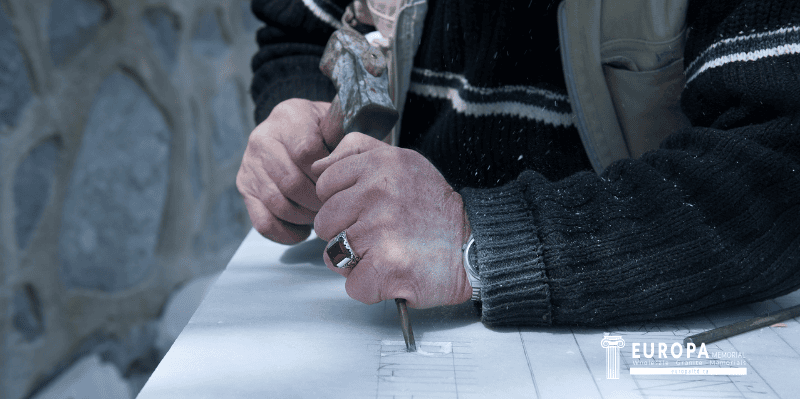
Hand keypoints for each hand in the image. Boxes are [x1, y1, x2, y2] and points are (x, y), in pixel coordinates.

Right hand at [237, 99, 340, 243]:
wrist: (295, 128)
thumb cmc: (323, 131)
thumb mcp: (337, 124)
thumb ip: (344, 138)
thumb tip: (345, 158)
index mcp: (289, 117)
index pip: (306, 153)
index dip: (327, 174)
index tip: (341, 182)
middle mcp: (263, 139)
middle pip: (291, 183)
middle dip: (318, 201)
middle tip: (335, 206)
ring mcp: (250, 164)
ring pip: (278, 204)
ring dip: (305, 217)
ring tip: (322, 215)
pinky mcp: (244, 188)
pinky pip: (262, 222)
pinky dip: (285, 233)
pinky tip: (303, 230)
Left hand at [311, 133, 472, 307]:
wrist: (473, 245)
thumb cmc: (435, 209)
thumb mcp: (402, 161)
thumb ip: (356, 151)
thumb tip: (317, 165)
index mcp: (380, 165)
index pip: (325, 186)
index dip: (343, 203)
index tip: (367, 209)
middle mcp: (378, 194)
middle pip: (324, 222)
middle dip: (346, 233)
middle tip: (380, 234)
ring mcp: (380, 231)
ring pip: (334, 255)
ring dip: (356, 262)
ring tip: (386, 253)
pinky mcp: (385, 267)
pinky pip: (352, 285)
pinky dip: (370, 287)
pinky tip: (392, 273)